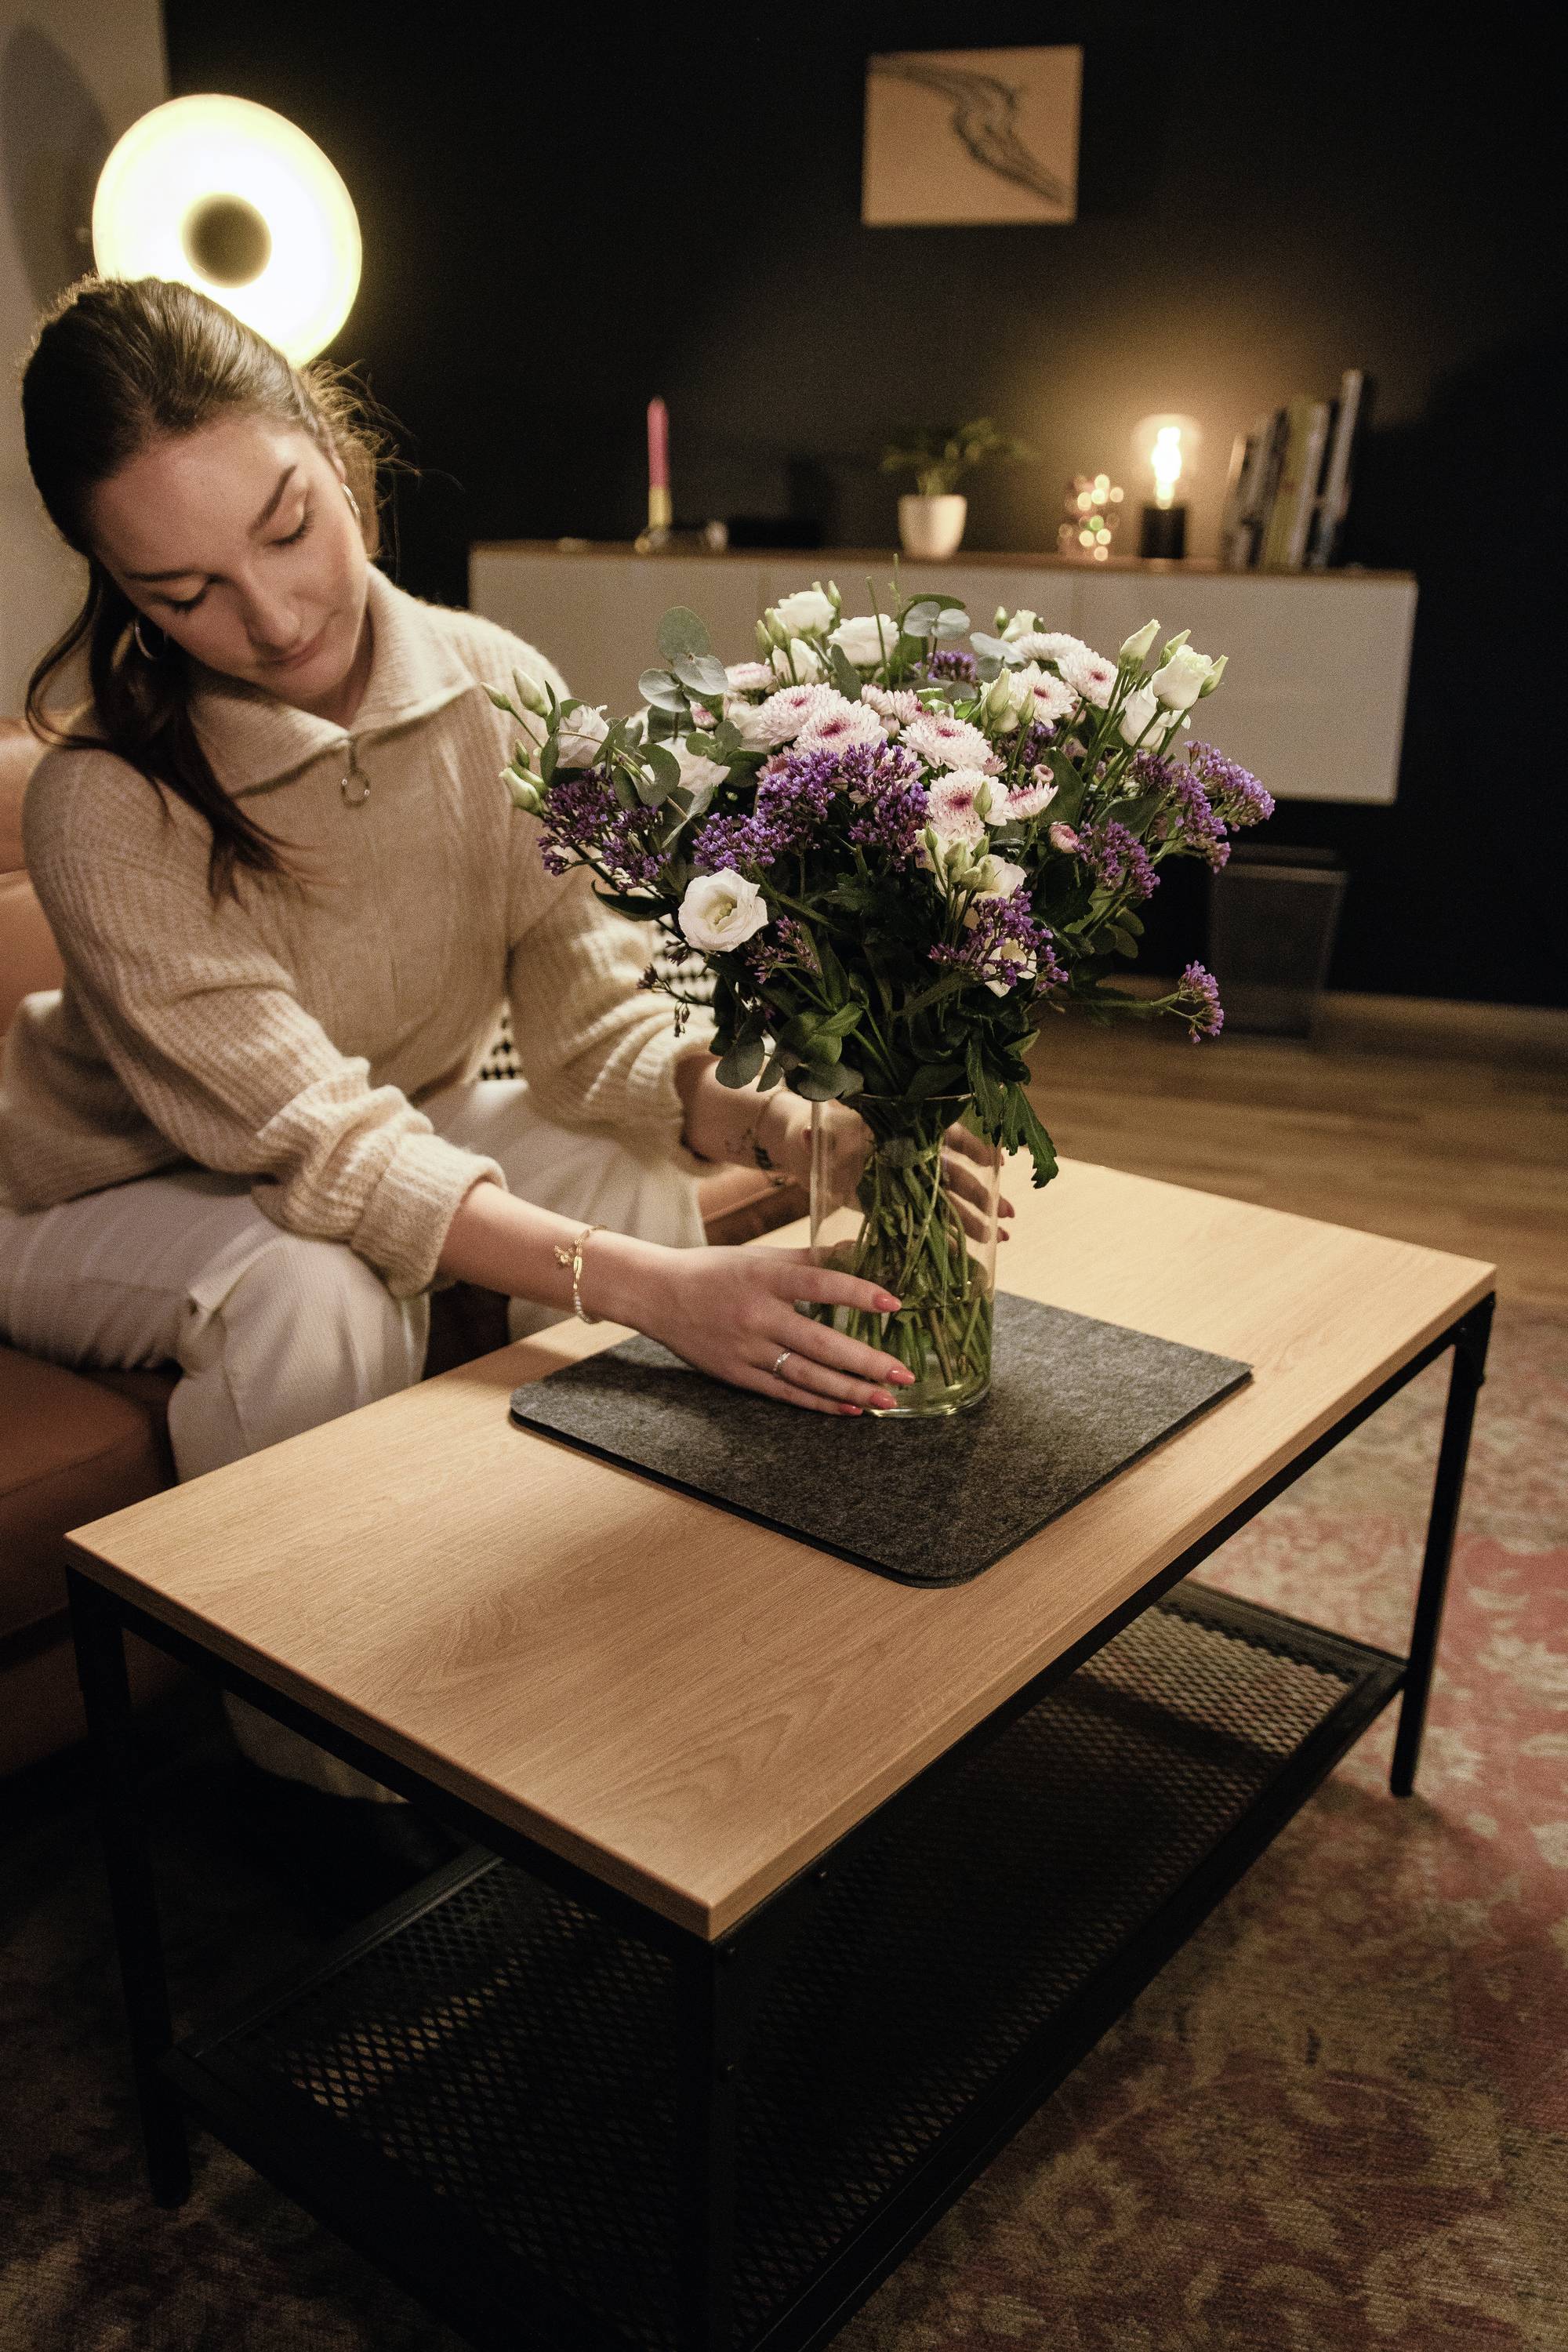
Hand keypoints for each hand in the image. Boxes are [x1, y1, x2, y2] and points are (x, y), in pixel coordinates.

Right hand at [618, 1238, 920, 1415]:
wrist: (656, 1294)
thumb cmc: (714, 1270)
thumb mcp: (759, 1256)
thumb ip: (808, 1258)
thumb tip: (858, 1248)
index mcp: (763, 1276)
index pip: (818, 1284)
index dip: (857, 1293)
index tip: (895, 1303)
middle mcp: (756, 1315)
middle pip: (819, 1342)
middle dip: (866, 1361)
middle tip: (905, 1374)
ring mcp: (745, 1349)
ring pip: (806, 1375)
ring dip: (850, 1390)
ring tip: (886, 1400)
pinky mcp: (736, 1374)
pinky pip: (785, 1392)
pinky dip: (819, 1403)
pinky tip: (850, 1408)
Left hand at [812, 1103, 1016, 1247]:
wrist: (802, 1142)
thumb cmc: (816, 1127)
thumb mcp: (818, 1130)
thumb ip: (814, 1135)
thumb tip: (806, 1137)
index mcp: (901, 1128)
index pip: (946, 1133)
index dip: (973, 1147)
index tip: (996, 1162)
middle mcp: (912, 1153)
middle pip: (955, 1173)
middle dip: (982, 1195)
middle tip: (1007, 1215)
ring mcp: (909, 1179)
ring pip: (952, 1198)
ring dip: (978, 1217)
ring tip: (1004, 1236)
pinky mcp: (900, 1202)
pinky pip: (932, 1217)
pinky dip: (954, 1233)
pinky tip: (978, 1248)